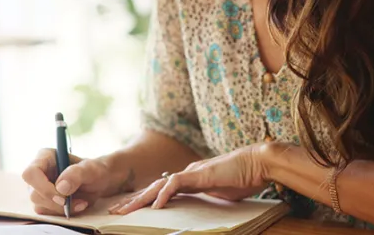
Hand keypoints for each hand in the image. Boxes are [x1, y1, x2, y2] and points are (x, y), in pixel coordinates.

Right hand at [21, 148, 112, 215]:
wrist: (99, 181)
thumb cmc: (94, 170)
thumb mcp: (90, 168)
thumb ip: (76, 174)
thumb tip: (60, 187)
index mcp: (45, 157)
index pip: (31, 173)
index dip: (43, 187)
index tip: (62, 197)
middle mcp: (39, 173)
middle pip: (34, 194)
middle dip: (56, 202)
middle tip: (78, 202)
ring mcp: (40, 188)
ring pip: (40, 206)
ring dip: (62, 209)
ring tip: (81, 202)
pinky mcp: (44, 201)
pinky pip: (47, 212)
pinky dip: (63, 213)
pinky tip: (77, 206)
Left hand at [108, 144, 268, 214]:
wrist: (258, 162)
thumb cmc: (244, 177)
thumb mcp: (221, 193)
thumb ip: (209, 197)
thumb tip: (203, 212)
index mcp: (191, 179)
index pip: (161, 190)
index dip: (145, 200)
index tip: (131, 212)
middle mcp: (187, 174)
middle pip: (153, 188)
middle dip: (133, 200)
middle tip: (115, 212)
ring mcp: (192, 172)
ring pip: (158, 185)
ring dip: (140, 199)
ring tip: (125, 211)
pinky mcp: (199, 174)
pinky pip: (175, 184)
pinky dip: (164, 195)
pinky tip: (155, 207)